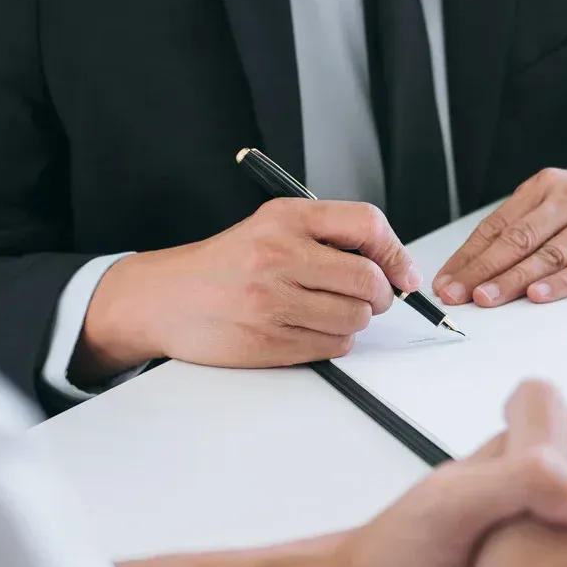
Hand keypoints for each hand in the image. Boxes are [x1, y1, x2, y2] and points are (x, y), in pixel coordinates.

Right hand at [77, 199, 421, 379]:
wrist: (163, 299)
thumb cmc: (225, 264)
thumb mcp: (271, 227)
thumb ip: (327, 236)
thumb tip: (392, 266)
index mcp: (285, 219)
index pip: (367, 225)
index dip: (396, 252)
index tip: (403, 274)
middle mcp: (278, 255)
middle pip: (369, 281)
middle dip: (380, 295)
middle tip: (370, 298)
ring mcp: (272, 300)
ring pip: (355, 318)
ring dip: (355, 321)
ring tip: (330, 311)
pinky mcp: (268, 340)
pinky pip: (333, 346)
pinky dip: (333, 341)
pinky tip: (310, 329)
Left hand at [432, 156, 566, 307]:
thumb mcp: (566, 197)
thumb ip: (531, 223)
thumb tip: (481, 263)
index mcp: (549, 186)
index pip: (499, 224)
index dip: (469, 255)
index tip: (446, 280)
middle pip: (518, 239)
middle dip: (482, 269)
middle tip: (456, 294)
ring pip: (549, 254)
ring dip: (513, 280)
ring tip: (486, 299)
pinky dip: (562, 283)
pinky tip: (540, 296)